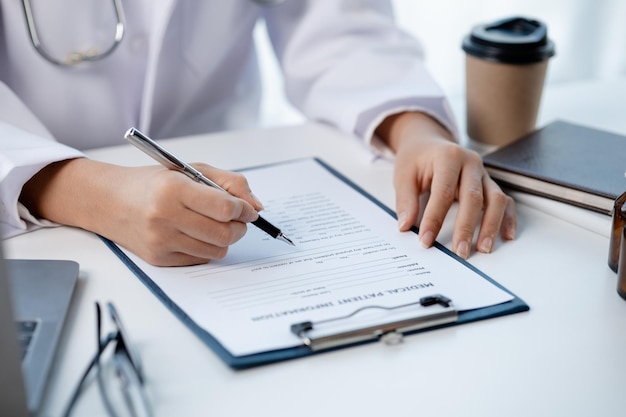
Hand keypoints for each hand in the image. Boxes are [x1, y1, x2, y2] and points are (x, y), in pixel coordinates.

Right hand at [20, 159, 260, 265]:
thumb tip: (256, 207)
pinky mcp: (159, 259)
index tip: (247, 209)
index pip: (224, 208)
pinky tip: (195, 234)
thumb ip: (229, 183)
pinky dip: (207, 248)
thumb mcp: (190, 169)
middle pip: (224, 233)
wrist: (110, 202)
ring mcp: (161, 241)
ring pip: (216, 250)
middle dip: (239, 227)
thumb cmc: (154, 183)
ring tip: (214, 225)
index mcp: (173, 189)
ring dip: (225, 239)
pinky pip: (201, 260)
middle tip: (236, 219)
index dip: (243, 210)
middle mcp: (165, 217)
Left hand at [375, 112, 516, 258]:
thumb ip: (405, 200)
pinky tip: (506, 236)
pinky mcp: (489, 183)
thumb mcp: (403, 175)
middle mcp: (470, 163)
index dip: (435, 219)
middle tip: (460, 252)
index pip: (443, 192)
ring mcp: (483, 173)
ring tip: (484, 249)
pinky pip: (505, 200)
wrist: (428, 142)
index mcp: (447, 157)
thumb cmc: (416, 159)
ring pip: (495, 199)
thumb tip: (406, 226)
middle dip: (467, 227)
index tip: (426, 240)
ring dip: (491, 226)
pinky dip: (508, 218)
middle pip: (473, 198)